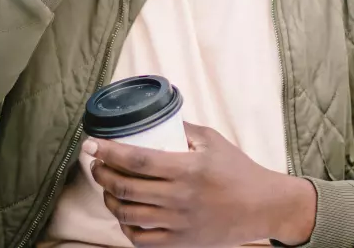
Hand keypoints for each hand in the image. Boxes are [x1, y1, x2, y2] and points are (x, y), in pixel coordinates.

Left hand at [85, 123, 315, 247]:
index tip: (91, 144)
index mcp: (188, 169)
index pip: (136, 160)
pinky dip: (125, 226)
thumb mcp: (212, 141)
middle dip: (101, 174)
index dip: (108, 151)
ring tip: (107, 187)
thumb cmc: (238, 170)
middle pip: (125, 187)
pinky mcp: (180, 243)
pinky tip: (124, 213)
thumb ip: (181, 129)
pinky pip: (140, 239)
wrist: (262, 207)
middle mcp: (180, 198)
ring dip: (108, 199)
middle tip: (95, 163)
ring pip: (127, 214)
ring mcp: (178, 223)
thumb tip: (151, 118)